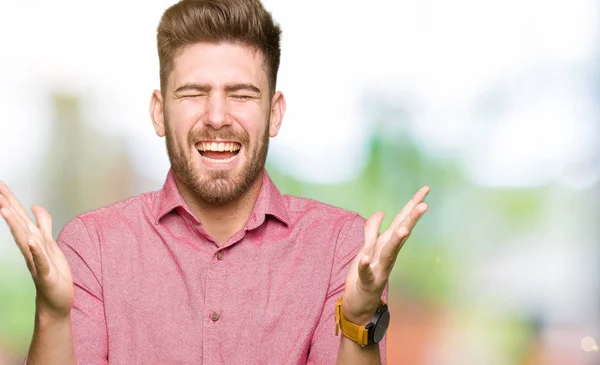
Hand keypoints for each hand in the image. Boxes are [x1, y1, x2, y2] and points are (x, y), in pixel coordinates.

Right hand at [0, 182, 72, 318]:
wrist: (56, 300)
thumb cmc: (53, 272)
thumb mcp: (50, 243)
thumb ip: (44, 225)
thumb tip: (36, 206)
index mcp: (32, 240)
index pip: (20, 218)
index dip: (11, 201)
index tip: (0, 185)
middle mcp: (31, 249)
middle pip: (19, 225)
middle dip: (8, 208)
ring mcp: (37, 261)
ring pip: (25, 240)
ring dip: (16, 226)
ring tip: (5, 210)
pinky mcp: (46, 274)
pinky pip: (40, 261)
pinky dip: (36, 250)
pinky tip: (31, 241)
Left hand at [342, 186, 429, 323]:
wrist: (359, 305)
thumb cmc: (365, 275)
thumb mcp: (367, 248)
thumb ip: (372, 230)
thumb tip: (380, 212)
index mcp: (386, 244)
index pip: (402, 220)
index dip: (413, 204)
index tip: (426, 189)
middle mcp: (387, 255)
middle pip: (401, 233)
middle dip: (411, 219)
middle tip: (424, 205)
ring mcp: (380, 269)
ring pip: (389, 253)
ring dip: (396, 241)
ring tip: (403, 229)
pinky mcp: (367, 281)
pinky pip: (367, 272)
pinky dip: (366, 265)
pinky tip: (366, 258)